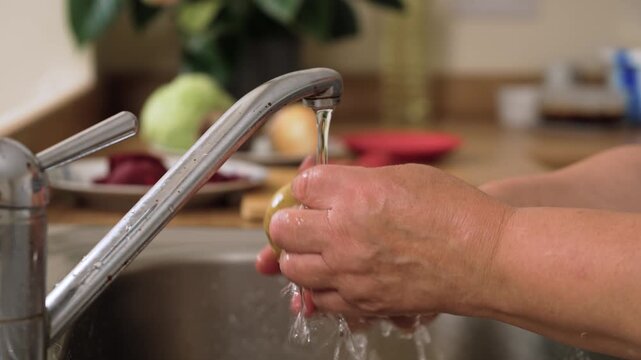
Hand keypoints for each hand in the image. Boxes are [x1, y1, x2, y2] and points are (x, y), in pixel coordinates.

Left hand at [269, 164, 513, 316]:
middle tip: (303, 219)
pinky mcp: (362, 301)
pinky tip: (335, 275)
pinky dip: (320, 287)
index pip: (302, 185)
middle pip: (283, 227)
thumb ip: (357, 179)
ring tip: (315, 249)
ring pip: (292, 267)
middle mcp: (344, 233)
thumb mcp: (403, 176)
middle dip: (290, 220)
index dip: (306, 185)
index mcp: (355, 193)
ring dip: (298, 255)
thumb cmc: (455, 212)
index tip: (314, 189)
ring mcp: (350, 272)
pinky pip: (320, 299)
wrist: (487, 258)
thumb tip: (327, 182)